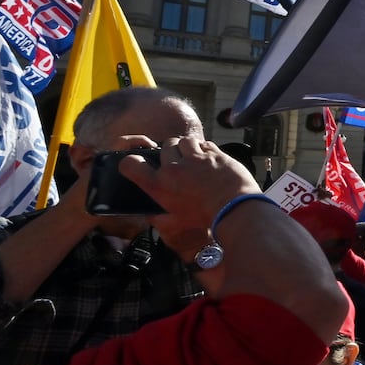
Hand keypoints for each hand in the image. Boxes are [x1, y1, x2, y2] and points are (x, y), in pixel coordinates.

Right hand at [121, 138, 257, 231]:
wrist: (234, 208)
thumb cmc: (205, 219)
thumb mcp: (175, 223)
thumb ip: (159, 220)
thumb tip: (151, 217)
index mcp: (159, 185)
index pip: (131, 164)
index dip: (131, 162)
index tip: (137, 164)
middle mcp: (173, 169)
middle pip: (164, 146)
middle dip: (170, 151)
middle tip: (178, 160)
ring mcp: (195, 159)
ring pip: (184, 141)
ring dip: (187, 147)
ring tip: (194, 157)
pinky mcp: (214, 154)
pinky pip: (204, 143)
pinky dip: (205, 148)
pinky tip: (209, 158)